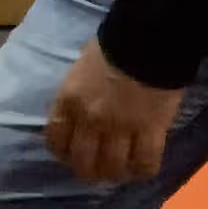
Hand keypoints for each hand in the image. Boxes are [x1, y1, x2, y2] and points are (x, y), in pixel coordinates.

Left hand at [44, 41, 182, 187]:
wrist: (150, 35)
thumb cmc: (115, 44)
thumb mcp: (82, 68)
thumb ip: (78, 95)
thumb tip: (82, 113)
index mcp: (69, 101)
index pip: (57, 142)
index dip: (65, 154)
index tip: (74, 154)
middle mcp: (90, 120)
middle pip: (84, 163)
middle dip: (91, 171)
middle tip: (101, 169)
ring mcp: (121, 128)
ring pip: (114, 168)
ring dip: (117, 173)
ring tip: (124, 170)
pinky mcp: (151, 130)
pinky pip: (145, 162)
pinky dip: (144, 169)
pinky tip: (145, 167)